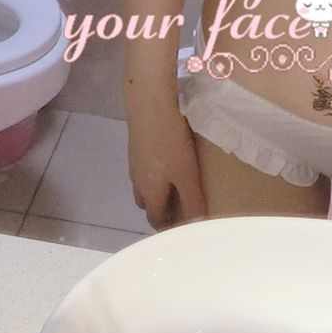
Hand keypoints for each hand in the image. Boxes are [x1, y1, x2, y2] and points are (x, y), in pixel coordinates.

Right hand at [128, 107, 207, 230]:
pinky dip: (157, 174)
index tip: (183, 230)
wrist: (148, 102)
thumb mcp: (186, 174)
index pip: (156, 220)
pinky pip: (146, 169)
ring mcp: (134, 162)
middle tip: (183, 209)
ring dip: (159, 191)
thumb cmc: (170, 141)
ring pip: (146, 186)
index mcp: (149, 193)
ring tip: (178, 186)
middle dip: (162, 211)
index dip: (168, 228)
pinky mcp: (136, 146)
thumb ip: (192, 201)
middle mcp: (138, 181)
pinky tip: (169, 161)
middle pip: (148, 205)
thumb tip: (197, 225)